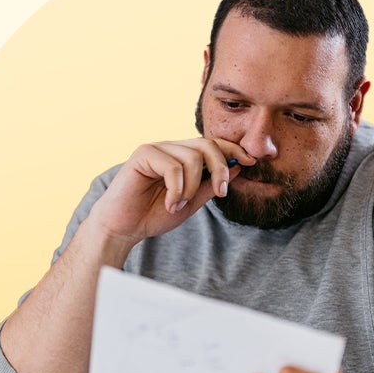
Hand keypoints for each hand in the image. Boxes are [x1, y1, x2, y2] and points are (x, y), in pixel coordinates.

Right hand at [86, 138, 254, 245]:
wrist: (123, 228)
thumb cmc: (153, 215)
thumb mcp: (191, 202)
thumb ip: (210, 185)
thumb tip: (238, 168)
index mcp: (182, 156)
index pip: (213, 144)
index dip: (233, 150)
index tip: (251, 162)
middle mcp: (170, 147)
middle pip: (207, 145)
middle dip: (221, 168)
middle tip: (220, 194)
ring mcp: (156, 148)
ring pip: (192, 156)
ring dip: (192, 187)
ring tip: (179, 205)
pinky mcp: (143, 154)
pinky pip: (173, 166)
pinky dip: (177, 189)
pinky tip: (169, 203)